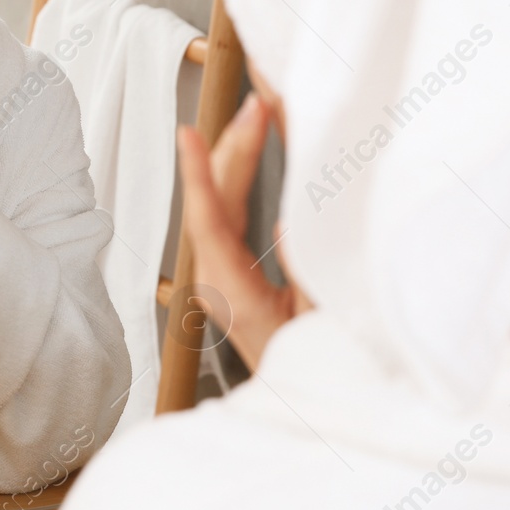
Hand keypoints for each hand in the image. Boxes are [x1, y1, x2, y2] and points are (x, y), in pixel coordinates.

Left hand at [175, 92, 296, 371]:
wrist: (317, 406)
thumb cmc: (324, 366)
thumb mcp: (323, 322)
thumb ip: (305, 274)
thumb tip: (287, 222)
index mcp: (236, 297)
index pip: (210, 226)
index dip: (199, 177)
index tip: (186, 134)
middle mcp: (220, 284)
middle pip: (214, 204)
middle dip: (233, 148)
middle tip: (257, 104)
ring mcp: (223, 278)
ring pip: (220, 205)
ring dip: (237, 157)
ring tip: (258, 113)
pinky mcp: (233, 273)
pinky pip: (229, 215)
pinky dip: (242, 178)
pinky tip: (254, 150)